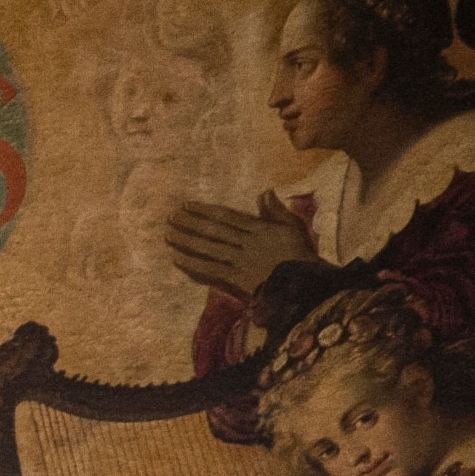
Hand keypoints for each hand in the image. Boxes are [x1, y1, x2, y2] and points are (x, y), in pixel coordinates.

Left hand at [163, 192, 316, 295]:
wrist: (306, 284)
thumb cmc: (300, 254)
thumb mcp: (293, 227)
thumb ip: (276, 210)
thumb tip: (265, 191)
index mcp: (260, 228)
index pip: (227, 216)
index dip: (204, 210)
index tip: (187, 205)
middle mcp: (248, 242)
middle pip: (214, 230)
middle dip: (190, 222)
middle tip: (171, 217)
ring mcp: (242, 260)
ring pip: (209, 247)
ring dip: (186, 240)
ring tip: (168, 234)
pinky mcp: (238, 278)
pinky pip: (211, 269)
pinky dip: (192, 263)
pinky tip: (176, 258)